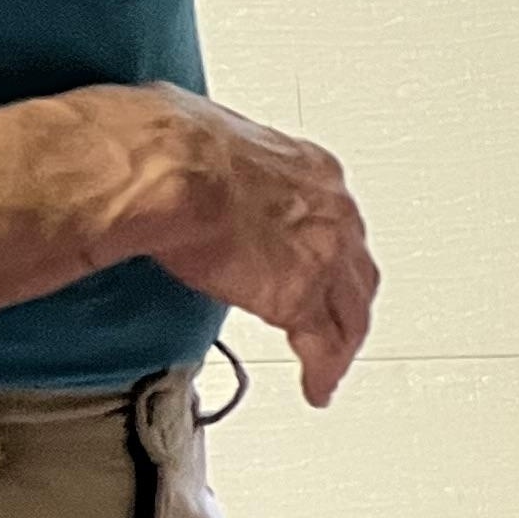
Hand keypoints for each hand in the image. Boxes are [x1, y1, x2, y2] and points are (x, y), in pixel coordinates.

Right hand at [83, 83, 378, 407]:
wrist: (162, 167)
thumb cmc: (164, 141)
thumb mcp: (200, 130)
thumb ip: (206, 151)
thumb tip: (176, 143)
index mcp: (308, 168)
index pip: (334, 217)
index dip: (327, 245)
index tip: (317, 259)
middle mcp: (330, 212)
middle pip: (356, 268)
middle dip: (348, 297)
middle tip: (336, 319)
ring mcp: (322, 258)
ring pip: (351, 312)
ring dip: (341, 341)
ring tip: (330, 365)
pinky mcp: (301, 299)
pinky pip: (324, 348)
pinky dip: (323, 371)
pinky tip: (318, 387)